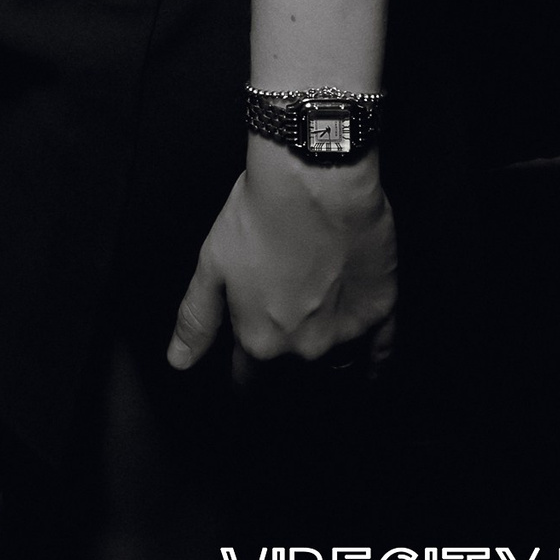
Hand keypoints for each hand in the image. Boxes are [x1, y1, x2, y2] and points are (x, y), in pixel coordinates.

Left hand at [167, 140, 397, 381]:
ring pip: (336, 368)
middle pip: (293, 375)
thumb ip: (197, 318)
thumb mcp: (212, 263)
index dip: (244, 379)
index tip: (244, 378)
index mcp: (260, 339)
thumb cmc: (260, 214)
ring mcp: (346, 333)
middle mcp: (304, 347)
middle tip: (284, 346)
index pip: (248, 380)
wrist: (314, 180)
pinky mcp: (381, 312)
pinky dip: (374, 367)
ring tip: (321, 364)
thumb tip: (178, 360)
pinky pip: (381, 354)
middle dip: (285, 369)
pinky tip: (370, 374)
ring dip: (327, 369)